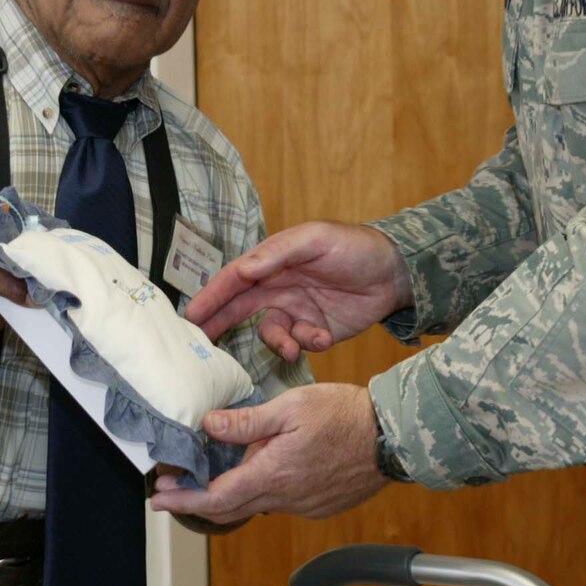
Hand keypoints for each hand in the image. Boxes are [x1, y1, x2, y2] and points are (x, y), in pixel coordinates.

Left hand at [148, 383, 387, 522]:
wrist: (394, 437)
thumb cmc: (345, 415)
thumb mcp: (291, 407)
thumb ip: (247, 422)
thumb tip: (208, 427)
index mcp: (273, 474)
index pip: (217, 497)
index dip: (184, 499)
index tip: (160, 498)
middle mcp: (286, 498)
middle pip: (230, 509)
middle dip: (197, 501)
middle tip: (172, 491)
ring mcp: (305, 506)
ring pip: (255, 506)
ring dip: (229, 495)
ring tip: (212, 475)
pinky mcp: (320, 505)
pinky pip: (280, 503)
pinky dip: (260, 492)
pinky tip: (259, 471)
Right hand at [185, 222, 410, 359]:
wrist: (395, 274)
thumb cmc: (355, 247)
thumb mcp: (316, 239)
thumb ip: (279, 253)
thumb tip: (244, 269)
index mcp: (274, 262)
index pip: (234, 279)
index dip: (211, 296)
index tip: (190, 316)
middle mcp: (279, 287)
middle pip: (240, 309)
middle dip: (221, 326)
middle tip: (202, 345)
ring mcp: (297, 310)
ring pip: (271, 333)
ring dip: (278, 342)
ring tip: (293, 346)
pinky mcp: (315, 330)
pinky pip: (299, 343)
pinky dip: (307, 344)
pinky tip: (324, 337)